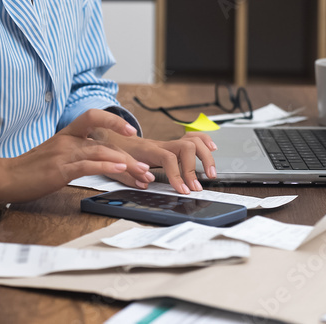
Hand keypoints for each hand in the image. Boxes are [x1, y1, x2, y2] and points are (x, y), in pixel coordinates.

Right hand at [0, 109, 142, 201]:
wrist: (4, 176)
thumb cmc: (28, 169)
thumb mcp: (53, 155)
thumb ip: (72, 153)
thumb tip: (93, 158)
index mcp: (66, 134)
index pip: (92, 117)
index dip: (113, 120)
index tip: (131, 130)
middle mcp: (67, 140)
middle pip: (105, 141)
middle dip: (129, 155)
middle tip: (146, 167)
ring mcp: (63, 154)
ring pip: (101, 153)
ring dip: (125, 164)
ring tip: (141, 173)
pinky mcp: (60, 170)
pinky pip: (88, 165)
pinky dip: (106, 166)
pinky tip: (120, 170)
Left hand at [88, 128, 217, 194]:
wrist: (113, 134)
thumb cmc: (116, 151)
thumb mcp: (116, 164)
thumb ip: (129, 173)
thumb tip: (145, 183)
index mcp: (148, 149)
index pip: (167, 158)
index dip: (177, 174)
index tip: (183, 191)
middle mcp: (161, 143)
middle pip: (187, 147)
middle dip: (195, 167)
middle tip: (197, 187)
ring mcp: (168, 142)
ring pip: (194, 140)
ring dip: (206, 156)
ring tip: (210, 174)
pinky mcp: (173, 144)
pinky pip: (193, 137)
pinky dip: (206, 141)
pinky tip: (212, 149)